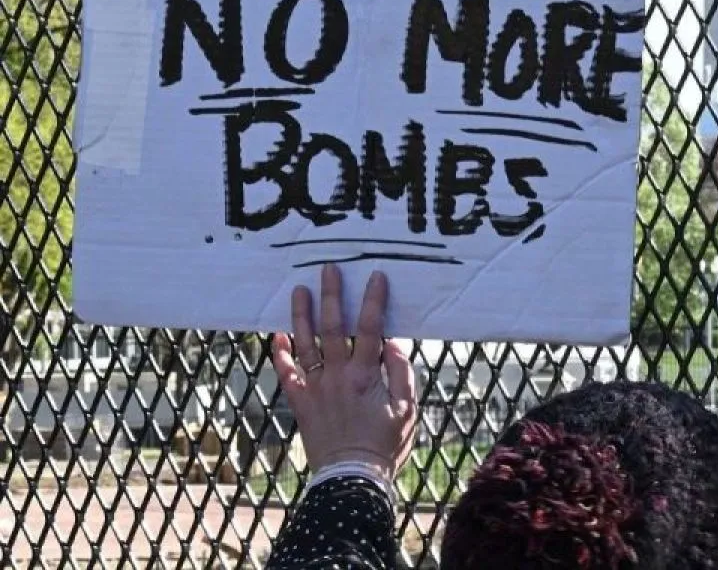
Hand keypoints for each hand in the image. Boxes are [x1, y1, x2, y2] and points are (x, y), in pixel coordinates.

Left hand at [271, 264, 416, 478]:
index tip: (375, 276)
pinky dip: (280, 353)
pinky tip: (278, 334)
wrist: (352, 479)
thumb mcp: (407, 409)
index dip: (373, 301)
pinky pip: (287, 373)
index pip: (371, 328)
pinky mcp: (301, 403)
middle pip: (333, 327)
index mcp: (366, 375)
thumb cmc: (385, 446)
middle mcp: (338, 376)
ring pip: (305, 343)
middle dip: (332, 296)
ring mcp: (316, 388)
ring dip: (302, 315)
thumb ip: (401, 373)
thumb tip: (392, 343)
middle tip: (328, 270)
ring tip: (298, 290)